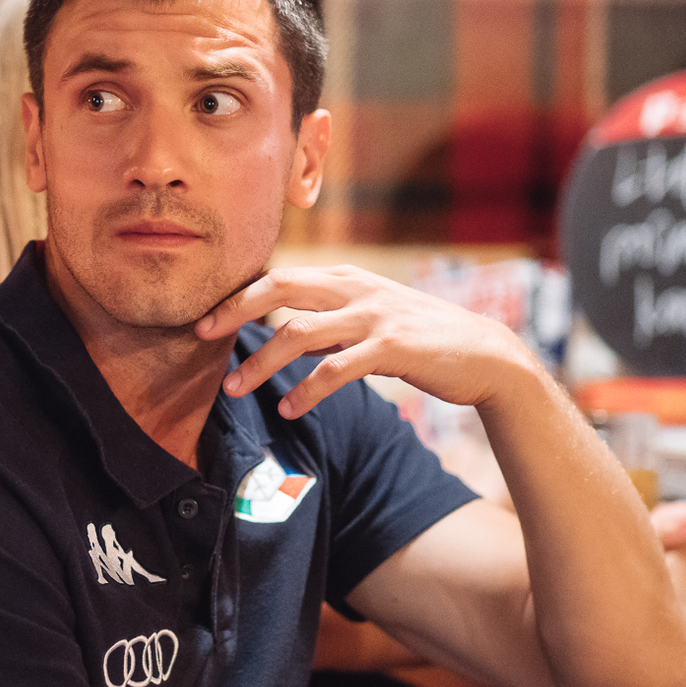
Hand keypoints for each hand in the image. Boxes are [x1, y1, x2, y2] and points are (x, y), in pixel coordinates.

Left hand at [196, 266, 531, 419]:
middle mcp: (357, 289)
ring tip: (233, 389)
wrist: (485, 354)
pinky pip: (336, 369)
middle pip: (280, 287)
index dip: (239, 295)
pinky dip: (307, 391)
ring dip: (260, 362)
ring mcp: (374, 316)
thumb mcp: (371, 321)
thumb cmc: (422, 341)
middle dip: (235, 310)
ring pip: (298, 332)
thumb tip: (282, 338)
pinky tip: (290, 409)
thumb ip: (329, 325)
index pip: (281, 276)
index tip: (205, 317)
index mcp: (348, 279)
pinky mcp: (392, 347)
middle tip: (200, 335)